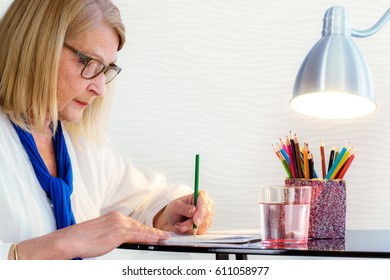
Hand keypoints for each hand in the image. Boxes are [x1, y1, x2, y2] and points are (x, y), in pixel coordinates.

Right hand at [12, 211, 168, 258]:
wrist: (69, 240)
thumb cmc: (81, 239)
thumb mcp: (101, 235)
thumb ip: (113, 234)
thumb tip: (122, 239)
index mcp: (113, 217)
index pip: (134, 224)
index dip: (146, 229)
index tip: (155, 232)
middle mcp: (118, 217)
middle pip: (140, 226)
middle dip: (153, 232)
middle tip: (165, 235)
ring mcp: (118, 224)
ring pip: (141, 230)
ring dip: (155, 234)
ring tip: (165, 237)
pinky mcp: (118, 233)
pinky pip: (138, 235)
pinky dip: (149, 236)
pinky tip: (157, 238)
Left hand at [154, 190, 213, 234]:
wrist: (175, 218)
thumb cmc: (176, 209)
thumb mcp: (175, 206)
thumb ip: (184, 208)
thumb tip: (193, 210)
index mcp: (201, 196)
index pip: (204, 203)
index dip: (201, 212)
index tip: (195, 221)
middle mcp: (207, 206)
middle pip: (205, 216)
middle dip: (192, 223)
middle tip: (181, 226)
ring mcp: (207, 217)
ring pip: (202, 225)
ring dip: (189, 228)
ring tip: (179, 226)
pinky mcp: (205, 226)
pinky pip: (200, 231)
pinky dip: (190, 232)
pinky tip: (183, 228)